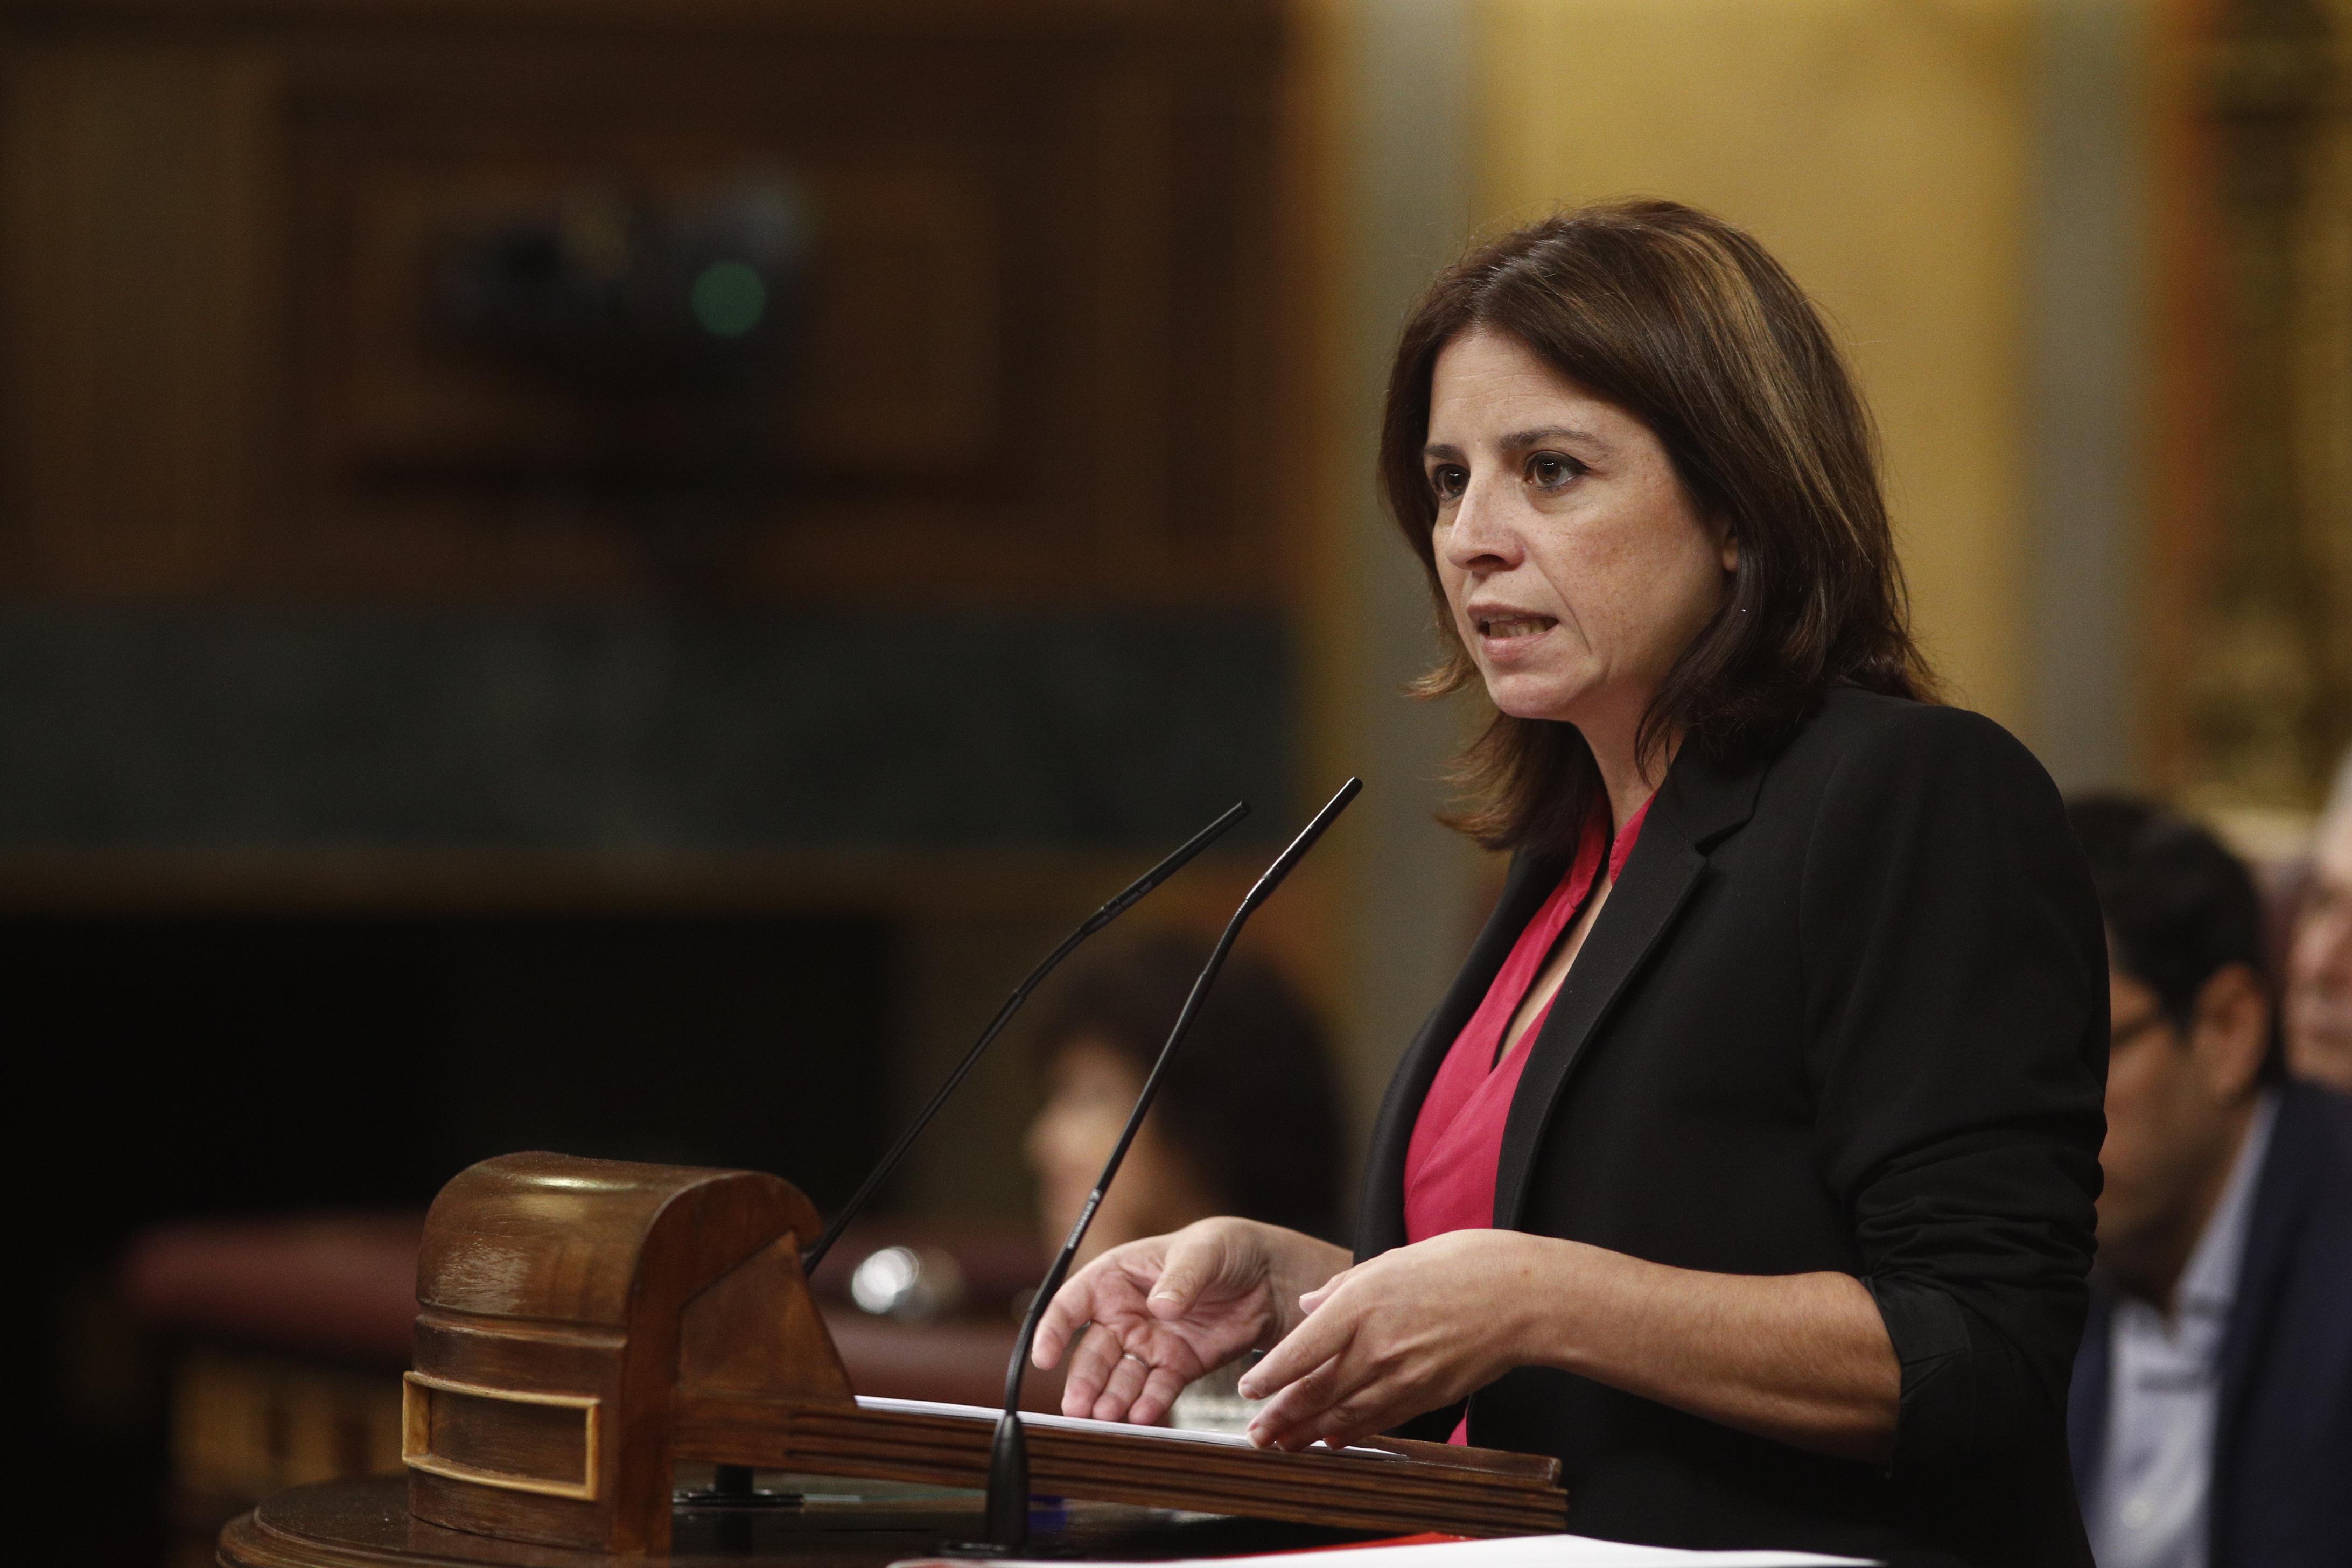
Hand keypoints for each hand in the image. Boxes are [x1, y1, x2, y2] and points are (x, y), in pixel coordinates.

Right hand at [1033, 1218, 1348, 1424]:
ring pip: (1120, 1376)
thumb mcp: (1203, 1252)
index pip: (1073, 1303)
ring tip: (1106, 1418)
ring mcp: (1149, 1343)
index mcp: (1116, 1277)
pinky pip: (1156, 1388)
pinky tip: (1141, 1417)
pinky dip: (1148, 1403)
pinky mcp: (1177, 1365)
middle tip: (1077, 1408)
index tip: (1044, 1357)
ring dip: (1110, 1399)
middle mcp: (1125, 1314)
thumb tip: (1159, 1306)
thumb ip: (1180, 1279)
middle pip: (1093, 1351)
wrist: (1267, 1277)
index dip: (1054, 1330)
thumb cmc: (1224, 1249)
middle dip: (1083, 1380)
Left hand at [1238, 1230, 1550, 1451]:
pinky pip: (1380, 1420)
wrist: (1519, 1296)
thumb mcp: (1390, 1261)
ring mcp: (1404, 1376)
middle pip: (1317, 1392)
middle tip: (1255, 1435)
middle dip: (1281, 1418)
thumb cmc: (1457, 1266)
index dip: (1270, 1376)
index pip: (1301, 1350)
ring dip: (1309, 1434)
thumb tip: (1307, 1305)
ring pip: (1345, 1415)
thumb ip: (1342, 1288)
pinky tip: (1333, 1440)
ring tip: (1283, 1444)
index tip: (1247, 1390)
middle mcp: (1378, 1346)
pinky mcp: (1427, 1395)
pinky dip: (1352, 1433)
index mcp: (1362, 1305)